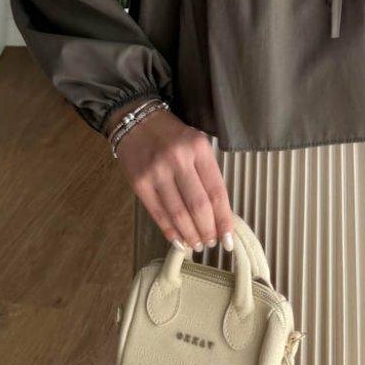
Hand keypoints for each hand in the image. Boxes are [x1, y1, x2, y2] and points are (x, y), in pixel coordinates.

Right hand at [109, 103, 235, 254]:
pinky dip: (170, 231)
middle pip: (198, 206)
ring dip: (190, 235)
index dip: (224, 219)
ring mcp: (157, 172)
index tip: (228, 239)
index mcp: (199, 148)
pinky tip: (178, 240)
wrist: (136, 121)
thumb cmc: (171, 135)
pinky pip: (158, 213)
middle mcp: (179, 159)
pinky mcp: (139, 183)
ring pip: (178, 213)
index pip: (216, 191)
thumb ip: (207, 173)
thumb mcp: (196, 143)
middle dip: (207, 230)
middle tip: (211, 242)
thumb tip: (218, 212)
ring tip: (197, 244)